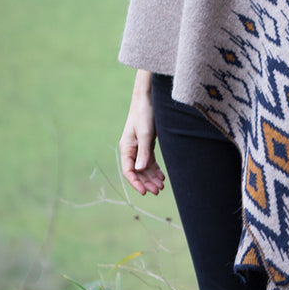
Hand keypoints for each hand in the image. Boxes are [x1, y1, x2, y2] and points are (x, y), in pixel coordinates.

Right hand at [119, 70, 166, 195]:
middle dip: (146, 182)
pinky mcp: (146, 143)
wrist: (148, 97)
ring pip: (144, 168)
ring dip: (151, 177)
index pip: (128, 171)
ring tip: (162, 186)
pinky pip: (149, 161)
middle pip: (137, 172)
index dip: (136, 183)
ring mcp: (139, 147)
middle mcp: (131, 149)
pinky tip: (162, 176)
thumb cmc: (144, 114)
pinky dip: (155, 169)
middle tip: (158, 191)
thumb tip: (139, 171)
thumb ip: (143, 152)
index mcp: (126, 148)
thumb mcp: (145, 134)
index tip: (145, 192)